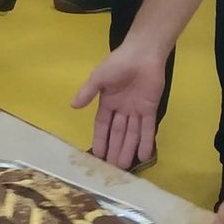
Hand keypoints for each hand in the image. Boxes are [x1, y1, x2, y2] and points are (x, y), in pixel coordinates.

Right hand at [72, 44, 165, 168]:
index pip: (102, 125)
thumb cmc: (118, 63)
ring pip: (131, 134)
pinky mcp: (151, 109)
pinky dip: (145, 141)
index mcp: (107, 101)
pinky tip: (143, 155)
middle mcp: (121, 109)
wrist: (142, 54)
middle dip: (114, 149)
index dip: (100, 139)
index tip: (97, 155)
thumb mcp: (99, 77)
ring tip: (124, 167)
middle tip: (111, 169)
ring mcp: (136, 110)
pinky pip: (148, 128)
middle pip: (117, 133)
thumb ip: (87, 92)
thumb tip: (72, 106)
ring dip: (128, 149)